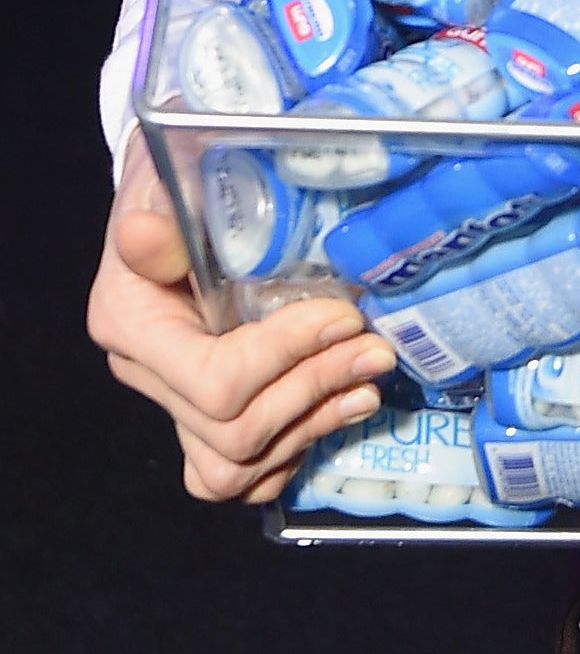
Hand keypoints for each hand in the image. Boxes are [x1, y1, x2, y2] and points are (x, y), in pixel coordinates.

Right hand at [87, 132, 394, 502]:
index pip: (214, 380)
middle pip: (231, 434)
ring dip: (312, 426)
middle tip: (376, 349)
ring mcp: (174, 404)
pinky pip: (244, 475)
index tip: (344, 315)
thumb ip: (166, 214)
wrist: (174, 190)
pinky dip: (294, 450)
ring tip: (366, 384)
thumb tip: (143, 235)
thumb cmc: (179, 180)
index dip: (287, 355)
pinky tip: (338, 407)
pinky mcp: (204, 416)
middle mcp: (146, 375)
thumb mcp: (170, 178)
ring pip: (235, 468)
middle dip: (315, 390)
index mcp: (129, 323)